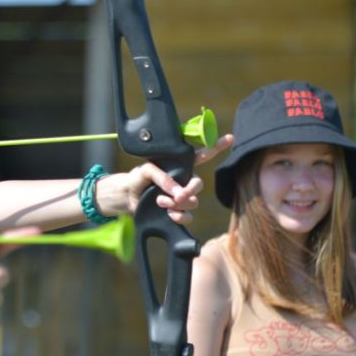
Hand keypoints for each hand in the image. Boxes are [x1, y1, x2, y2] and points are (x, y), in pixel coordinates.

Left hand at [94, 134, 231, 223]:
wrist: (126, 197)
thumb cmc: (136, 179)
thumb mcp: (145, 170)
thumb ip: (162, 176)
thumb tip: (178, 192)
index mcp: (178, 166)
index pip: (201, 155)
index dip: (216, 146)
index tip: (230, 138)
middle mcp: (182, 181)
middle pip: (198, 184)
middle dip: (191, 190)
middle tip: (178, 195)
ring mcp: (180, 198)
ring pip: (193, 202)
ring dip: (177, 203)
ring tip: (160, 201)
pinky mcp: (176, 212)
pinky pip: (187, 217)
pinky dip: (180, 216)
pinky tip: (170, 214)